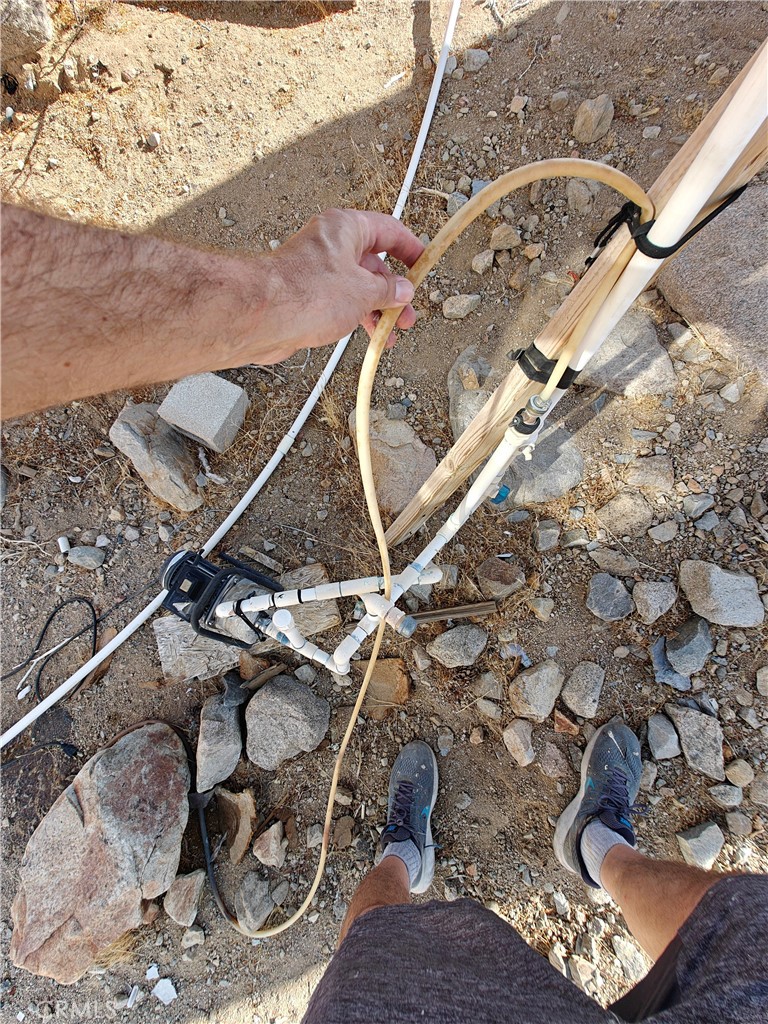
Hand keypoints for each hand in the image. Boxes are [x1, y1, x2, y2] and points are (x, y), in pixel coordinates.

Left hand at [265, 209, 424, 356]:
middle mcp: (330, 244)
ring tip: (391, 333)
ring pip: (357, 286)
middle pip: (373, 263)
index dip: (410, 248)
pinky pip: (340, 302)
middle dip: (394, 291)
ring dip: (377, 309)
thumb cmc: (306, 294)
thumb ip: (388, 291)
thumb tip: (403, 290)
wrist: (263, 317)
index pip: (388, 230)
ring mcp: (317, 269)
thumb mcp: (363, 292)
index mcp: (345, 228)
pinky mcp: (306, 294)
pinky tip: (368, 334)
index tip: (424, 264)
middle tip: (407, 312)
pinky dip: (357, 316)